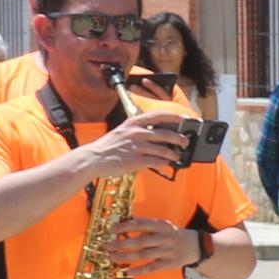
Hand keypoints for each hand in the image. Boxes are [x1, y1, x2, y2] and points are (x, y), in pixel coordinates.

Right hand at [74, 113, 191, 179]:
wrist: (94, 158)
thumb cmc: (110, 145)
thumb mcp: (123, 130)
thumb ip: (140, 130)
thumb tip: (161, 134)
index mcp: (133, 122)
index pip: (158, 115)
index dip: (174, 116)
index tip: (184, 119)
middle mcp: (136, 133)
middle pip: (166, 134)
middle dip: (180, 139)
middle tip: (185, 142)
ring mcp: (136, 147)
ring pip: (164, 150)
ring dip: (174, 154)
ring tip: (176, 156)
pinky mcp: (136, 161)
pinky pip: (156, 162)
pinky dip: (164, 163)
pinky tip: (165, 163)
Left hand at [105, 216, 192, 276]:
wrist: (196, 246)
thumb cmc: (173, 235)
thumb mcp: (162, 225)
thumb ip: (145, 225)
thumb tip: (124, 223)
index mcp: (161, 226)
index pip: (139, 224)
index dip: (124, 227)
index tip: (111, 230)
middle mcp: (165, 238)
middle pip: (139, 242)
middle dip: (121, 244)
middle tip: (107, 246)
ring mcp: (168, 251)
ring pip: (143, 255)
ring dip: (126, 257)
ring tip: (113, 257)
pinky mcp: (170, 263)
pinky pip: (152, 267)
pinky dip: (139, 270)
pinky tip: (127, 271)